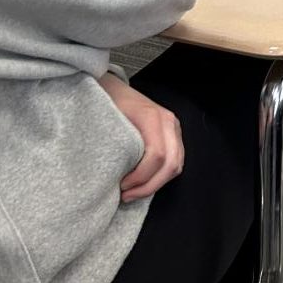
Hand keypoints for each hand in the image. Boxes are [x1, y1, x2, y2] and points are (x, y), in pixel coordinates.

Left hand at [99, 76, 184, 202]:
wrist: (113, 87)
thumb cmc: (107, 102)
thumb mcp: (105, 120)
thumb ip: (112, 144)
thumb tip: (109, 177)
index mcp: (152, 117)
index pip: (157, 155)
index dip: (141, 177)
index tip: (121, 186)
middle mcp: (168, 122)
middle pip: (171, 164)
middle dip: (149, 186)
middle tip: (126, 195)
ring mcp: (174, 128)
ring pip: (176, 165)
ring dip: (156, 184)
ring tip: (133, 191)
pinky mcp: (173, 134)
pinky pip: (175, 161)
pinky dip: (161, 176)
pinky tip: (142, 181)